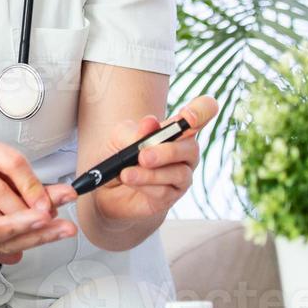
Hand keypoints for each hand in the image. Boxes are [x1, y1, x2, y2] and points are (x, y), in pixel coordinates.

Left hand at [89, 95, 218, 224]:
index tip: (188, 116)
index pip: (202, 113)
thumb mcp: (120, 137)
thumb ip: (135, 131)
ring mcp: (181, 175)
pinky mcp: (171, 196)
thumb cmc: (119, 153)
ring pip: (179, 174)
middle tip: (143, 156)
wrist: (106, 185)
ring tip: (126, 173)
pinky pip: (165, 191)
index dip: (202, 110)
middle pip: (191, 148)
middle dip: (168, 152)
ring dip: (150, 174)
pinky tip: (130, 181)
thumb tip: (151, 123)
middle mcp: (184, 151)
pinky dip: (145, 185)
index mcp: (176, 129)